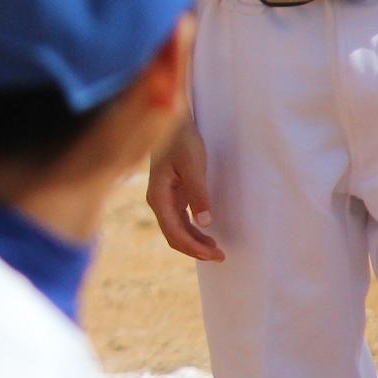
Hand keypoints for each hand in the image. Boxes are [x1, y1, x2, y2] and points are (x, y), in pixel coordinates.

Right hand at [146, 120, 222, 261]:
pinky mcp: (170, 193)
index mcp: (158, 196)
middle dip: (195, 249)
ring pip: (176, 229)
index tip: (216, 254)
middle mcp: (157, 201)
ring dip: (194, 242)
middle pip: (173, 235)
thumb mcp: (193, 166)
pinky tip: (206, 233)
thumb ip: (198, 194)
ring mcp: (162, 198)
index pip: (175, 233)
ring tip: (216, 249)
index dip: (195, 248)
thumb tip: (205, 223)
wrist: (171, 120)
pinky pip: (179, 220)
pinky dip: (192, 230)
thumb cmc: (182, 141)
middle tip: (221, 256)